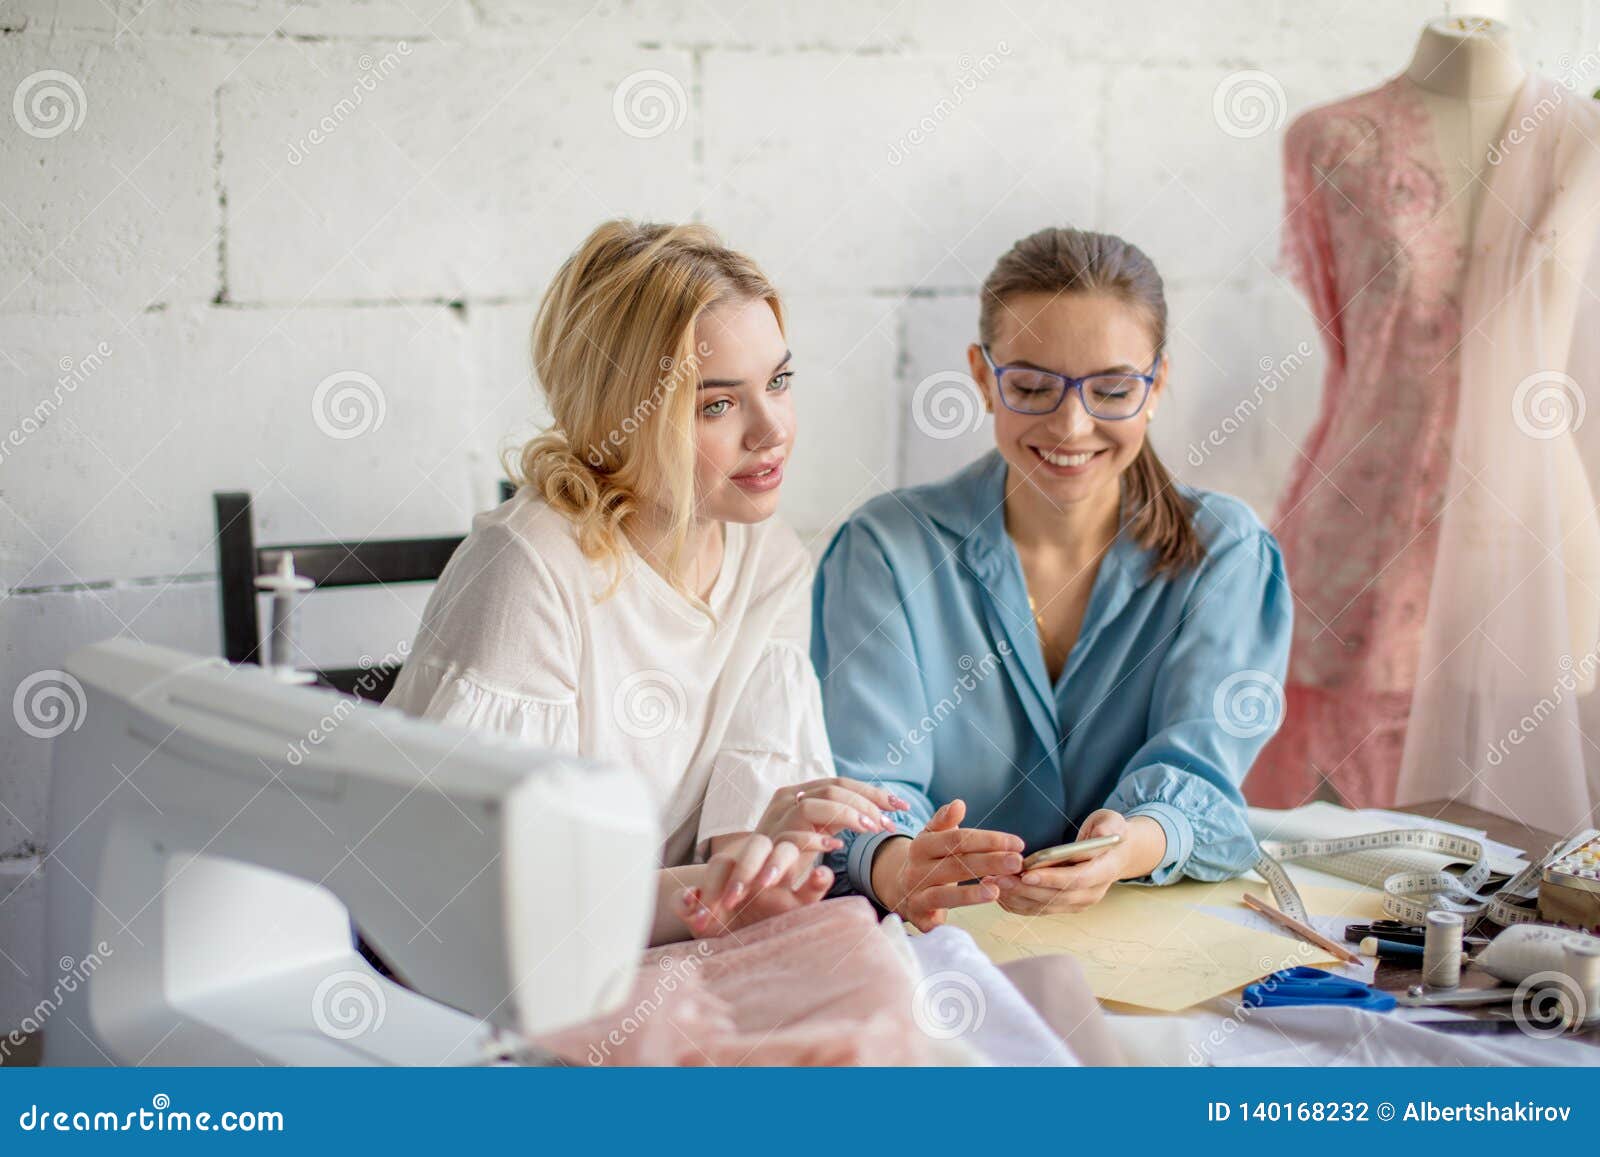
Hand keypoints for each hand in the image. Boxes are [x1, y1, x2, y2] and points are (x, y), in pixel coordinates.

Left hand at [673, 831, 836, 937]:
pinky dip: (821, 876)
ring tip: (767, 883)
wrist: (744, 964)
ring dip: (777, 861)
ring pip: (788, 849)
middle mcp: (759, 873)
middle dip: (745, 867)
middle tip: (734, 899)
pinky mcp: (803, 906)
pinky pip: (818, 884)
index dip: (712, 883)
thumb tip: (687, 895)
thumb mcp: (701, 924)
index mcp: (734, 875)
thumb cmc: (723, 937)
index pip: (724, 863)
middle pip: (758, 844)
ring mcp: (784, 886)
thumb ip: (687, 907)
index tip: (706, 915)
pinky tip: (820, 874)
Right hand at [753, 777, 909, 842]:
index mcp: (801, 792)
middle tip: (889, 823)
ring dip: (849, 815)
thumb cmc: (788, 854)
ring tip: (871, 829)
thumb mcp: (818, 829)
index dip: (873, 793)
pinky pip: (798, 835)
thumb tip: (878, 811)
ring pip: (818, 804)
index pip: (842, 783)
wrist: (749, 875)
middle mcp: (789, 798)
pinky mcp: (772, 841)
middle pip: (835, 789)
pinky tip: (837, 848)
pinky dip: (820, 839)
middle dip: (867, 803)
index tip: (901, 806)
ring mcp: (778, 818)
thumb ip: (839, 816)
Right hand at [870, 799, 1023, 932]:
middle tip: (1017, 862)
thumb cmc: (927, 859)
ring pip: (943, 895)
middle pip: (956, 865)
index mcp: (921, 846)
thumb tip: (959, 804)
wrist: (899, 888)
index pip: (958, 840)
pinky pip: (935, 922)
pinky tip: (968, 926)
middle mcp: (916, 870)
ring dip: (971, 894)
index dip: (988, 840)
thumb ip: (945, 820)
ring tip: (997, 890)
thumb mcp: (932, 837)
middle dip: (989, 863)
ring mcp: (916, 895)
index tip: (1017, 843)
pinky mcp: (919, 919)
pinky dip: (950, 923)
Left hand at [995, 810, 1162, 914]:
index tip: (1027, 873)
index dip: (1052, 878)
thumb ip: (1108, 827)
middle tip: (999, 878)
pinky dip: (1018, 903)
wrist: (1114, 853)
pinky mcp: (1065, 905)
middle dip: (1025, 889)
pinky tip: (999, 893)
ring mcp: (1078, 902)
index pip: (1077, 879)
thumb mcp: (1113, 822)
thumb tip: (1102, 833)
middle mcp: (1092, 892)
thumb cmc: (1108, 833)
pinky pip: (1039, 909)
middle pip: (1056, 896)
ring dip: (1017, 897)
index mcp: (1105, 871)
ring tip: (993, 883)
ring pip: (1044, 906)